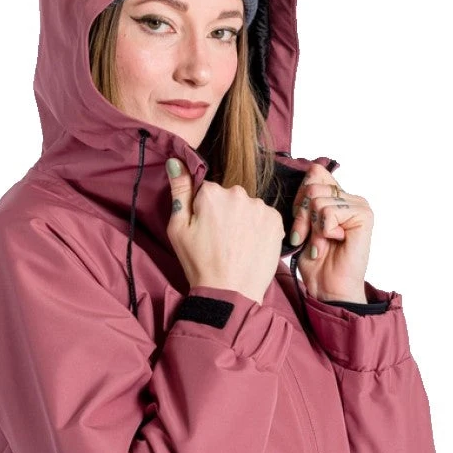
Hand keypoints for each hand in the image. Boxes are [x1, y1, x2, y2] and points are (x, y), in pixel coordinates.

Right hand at [165, 157, 283, 305]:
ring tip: (236, 245)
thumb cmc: (200, 263)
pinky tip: (250, 245)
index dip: (203, 211)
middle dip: (225, 213)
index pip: (206, 191)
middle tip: (220, 240)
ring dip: (243, 220)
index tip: (204, 230)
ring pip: (247, 207)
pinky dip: (258, 228)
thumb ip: (179, 191)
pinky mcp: (275, 220)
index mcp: (211, 193)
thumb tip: (176, 160)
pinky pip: (264, 217)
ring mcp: (259, 206)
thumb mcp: (178, 229)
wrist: (231, 292)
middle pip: (229, 197)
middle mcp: (238, 193)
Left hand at [287, 164, 372, 301]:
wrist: (328, 288)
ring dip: (312, 228)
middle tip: (305, 237)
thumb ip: (307, 199)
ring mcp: (359, 205)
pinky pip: (329, 212)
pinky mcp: (364, 216)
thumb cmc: (315, 261)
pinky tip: (332, 243)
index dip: (300, 196)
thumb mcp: (303, 224)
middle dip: (301, 216)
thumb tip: (310, 170)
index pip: (314, 173)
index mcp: (336, 196)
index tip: (299, 221)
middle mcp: (350, 198)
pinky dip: (323, 232)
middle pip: (312, 186)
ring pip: (318, 199)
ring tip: (320, 244)